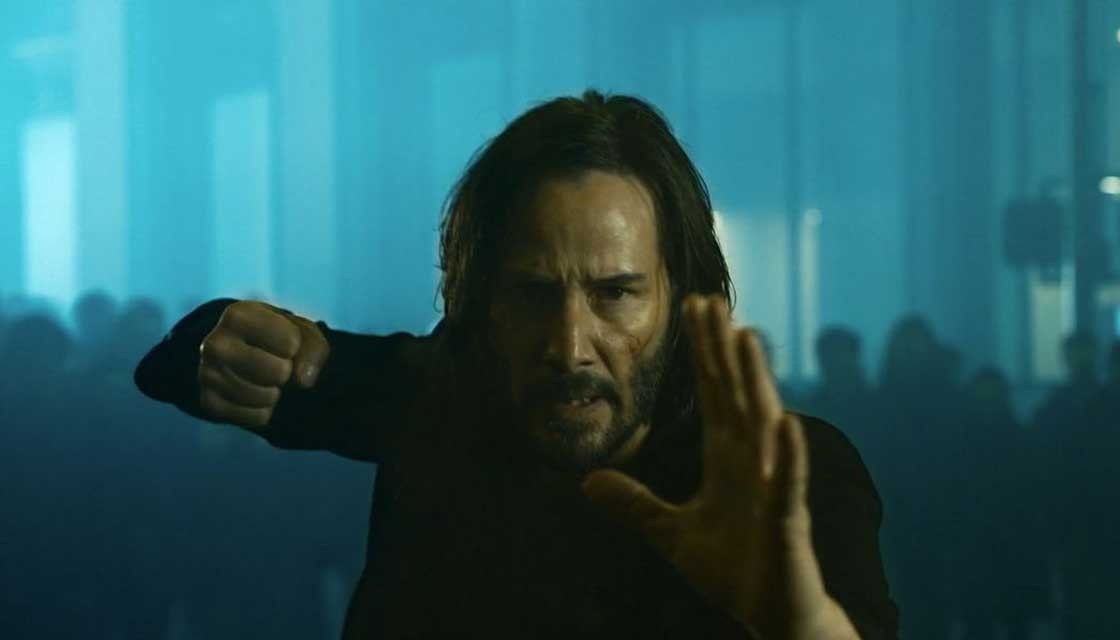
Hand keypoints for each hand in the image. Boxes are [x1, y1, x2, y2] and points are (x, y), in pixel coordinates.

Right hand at [197, 301, 329, 427]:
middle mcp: (215, 344)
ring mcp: (207, 375)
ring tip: (265, 381)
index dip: (295, 347)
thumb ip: (313, 349)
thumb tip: (303, 380)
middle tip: (276, 366)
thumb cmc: (277, 338)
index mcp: (237, 316)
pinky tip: (255, 397)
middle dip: (286, 373)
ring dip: (276, 394)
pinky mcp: (209, 404)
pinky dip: (265, 412)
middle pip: (278, 372)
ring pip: (267, 398)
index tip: (284, 344)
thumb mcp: (301, 332)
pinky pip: (257, 418)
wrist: (241, 355)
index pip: (290, 343)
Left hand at [580, 295, 858, 639]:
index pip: (712, 393)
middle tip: (710, 300)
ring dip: (754, 380)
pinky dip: (786, 453)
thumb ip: (634, 504)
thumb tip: (586, 482)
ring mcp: (771, 486)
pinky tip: (783, 421)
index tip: (693, 308)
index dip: (703, 352)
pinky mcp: (787, 520)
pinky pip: (786, 482)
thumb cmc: (733, 570)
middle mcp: (751, 460)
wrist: (772, 615)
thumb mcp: (669, 533)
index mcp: (727, 458)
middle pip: (734, 393)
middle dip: (722, 348)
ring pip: (762, 423)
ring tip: (745, 335)